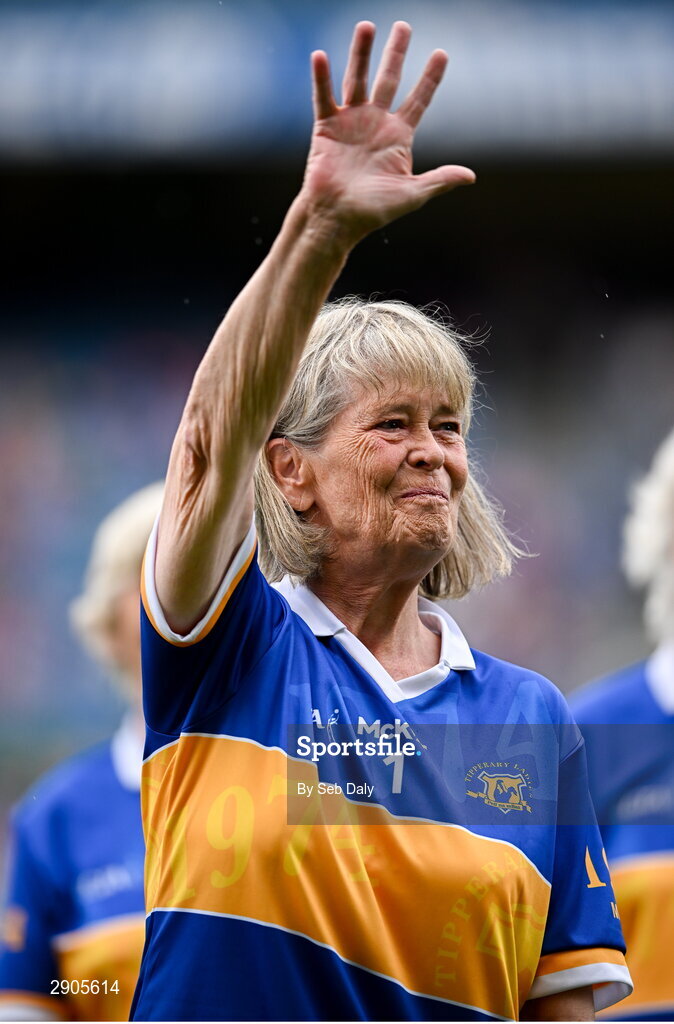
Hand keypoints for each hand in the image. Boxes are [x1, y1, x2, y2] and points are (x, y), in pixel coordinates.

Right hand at [302, 21, 474, 242]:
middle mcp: (375, 123)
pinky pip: (324, 97)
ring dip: (362, 53)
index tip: (441, 53)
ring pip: (357, 80)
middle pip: (388, 79)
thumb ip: (439, 180)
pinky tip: (320, 56)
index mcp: (398, 137)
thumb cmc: (373, 212)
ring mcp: (350, 122)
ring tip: (366, 26)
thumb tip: (471, 177)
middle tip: (403, 25)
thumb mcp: (411, 195)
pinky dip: (321, 78)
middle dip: (396, 53)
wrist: (336, 219)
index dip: (430, 78)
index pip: (418, 100)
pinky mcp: (326, 127)